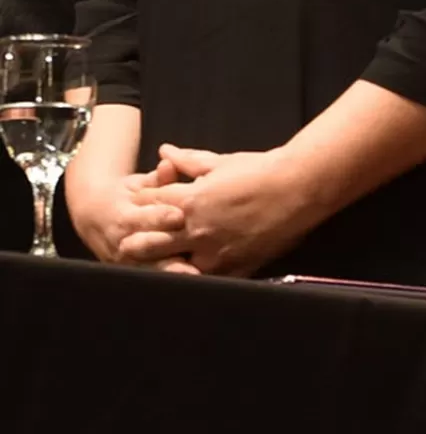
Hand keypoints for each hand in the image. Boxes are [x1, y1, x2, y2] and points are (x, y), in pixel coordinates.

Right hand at [69, 169, 198, 273]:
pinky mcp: (133, 273)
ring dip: (170, 271)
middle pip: (144, 248)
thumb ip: (157, 177)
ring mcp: (126, 261)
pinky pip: (152, 279)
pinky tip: (190, 280)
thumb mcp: (137, 184)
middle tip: (191, 247)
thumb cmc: (124, 196)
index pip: (140, 218)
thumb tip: (169, 164)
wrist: (95, 218)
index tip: (178, 215)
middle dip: (166, 248)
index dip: (158, 217)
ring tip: (193, 273)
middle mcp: (122, 242)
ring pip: (148, 269)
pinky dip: (170, 281)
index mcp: (121, 215)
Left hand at [121, 144, 317, 275]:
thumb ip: (189, 160)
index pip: (154, 203)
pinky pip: (207, 279)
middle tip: (122, 248)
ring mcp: (215, 253)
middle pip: (155, 240)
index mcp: (192, 199)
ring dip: (162, 265)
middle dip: (138, 243)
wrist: (296, 189)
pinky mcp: (234, 267)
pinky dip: (195, 278)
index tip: (129, 207)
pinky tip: (187, 282)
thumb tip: (165, 151)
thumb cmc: (260, 170)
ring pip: (176, 266)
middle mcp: (198, 229)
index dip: (140, 205)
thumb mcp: (221, 161)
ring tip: (146, 272)